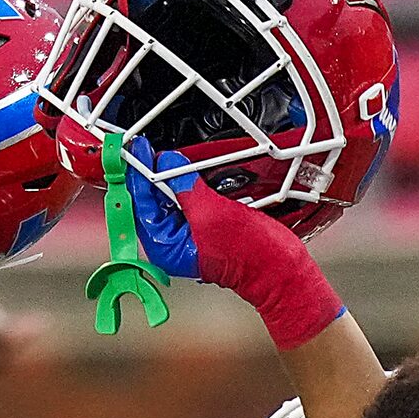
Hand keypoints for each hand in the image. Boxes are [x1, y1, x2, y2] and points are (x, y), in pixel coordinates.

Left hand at [118, 154, 340, 351]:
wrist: (281, 267)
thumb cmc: (250, 253)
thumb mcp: (212, 214)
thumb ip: (186, 188)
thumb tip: (167, 165)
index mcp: (164, 247)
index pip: (141, 206)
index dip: (138, 176)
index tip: (137, 152)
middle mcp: (171, 242)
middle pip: (152, 202)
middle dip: (150, 176)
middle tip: (148, 151)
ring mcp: (188, 235)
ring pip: (169, 200)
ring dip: (168, 178)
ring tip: (168, 159)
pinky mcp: (204, 227)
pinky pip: (188, 201)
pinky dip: (187, 185)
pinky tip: (187, 172)